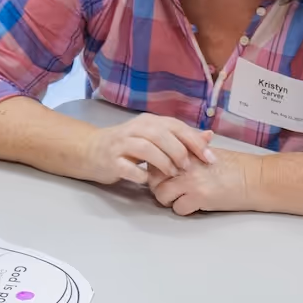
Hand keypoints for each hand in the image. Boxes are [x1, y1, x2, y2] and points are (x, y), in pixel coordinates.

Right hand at [83, 113, 216, 184]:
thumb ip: (181, 137)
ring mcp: (121, 143)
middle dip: (179, 152)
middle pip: (161, 135)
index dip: (194, 141)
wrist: (92, 151)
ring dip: (163, 162)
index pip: (176, 126)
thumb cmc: (129, 146)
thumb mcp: (155, 138)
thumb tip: (210, 136)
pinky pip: (128, 167)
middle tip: (188, 168)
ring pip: (146, 148)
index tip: (209, 158)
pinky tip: (148, 181)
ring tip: (172, 174)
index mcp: (149, 121)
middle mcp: (135, 128)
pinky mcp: (111, 160)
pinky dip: (141, 175)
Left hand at [147, 149, 258, 214]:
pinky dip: (184, 209)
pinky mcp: (199, 197)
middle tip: (170, 189)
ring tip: (181, 198)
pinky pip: (177, 208)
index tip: (163, 175)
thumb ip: (191, 152)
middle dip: (159, 186)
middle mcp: (186, 164)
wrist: (256, 179)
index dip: (157, 169)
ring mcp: (191, 180)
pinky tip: (195, 205)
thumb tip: (177, 147)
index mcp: (188, 151)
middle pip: (154, 177)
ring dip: (168, 200)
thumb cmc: (238, 167)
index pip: (157, 158)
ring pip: (161, 194)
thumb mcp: (210, 152)